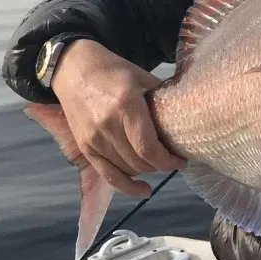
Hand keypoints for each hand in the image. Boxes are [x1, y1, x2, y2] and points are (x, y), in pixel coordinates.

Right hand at [51, 39, 186, 196]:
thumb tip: (187, 116)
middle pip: (140, 161)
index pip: (148, 147)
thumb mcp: (143, 77)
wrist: (73, 69)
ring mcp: (93, 140)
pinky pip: (108, 175)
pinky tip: (144, 190)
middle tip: (174, 158)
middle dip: (161, 164)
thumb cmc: (113, 70)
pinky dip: (127, 186)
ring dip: (147, 170)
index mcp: (126, 106)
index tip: (182, 160)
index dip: (168, 160)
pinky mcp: (84, 148)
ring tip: (159, 162)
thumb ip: (162, 99)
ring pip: (127, 169)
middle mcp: (107, 127)